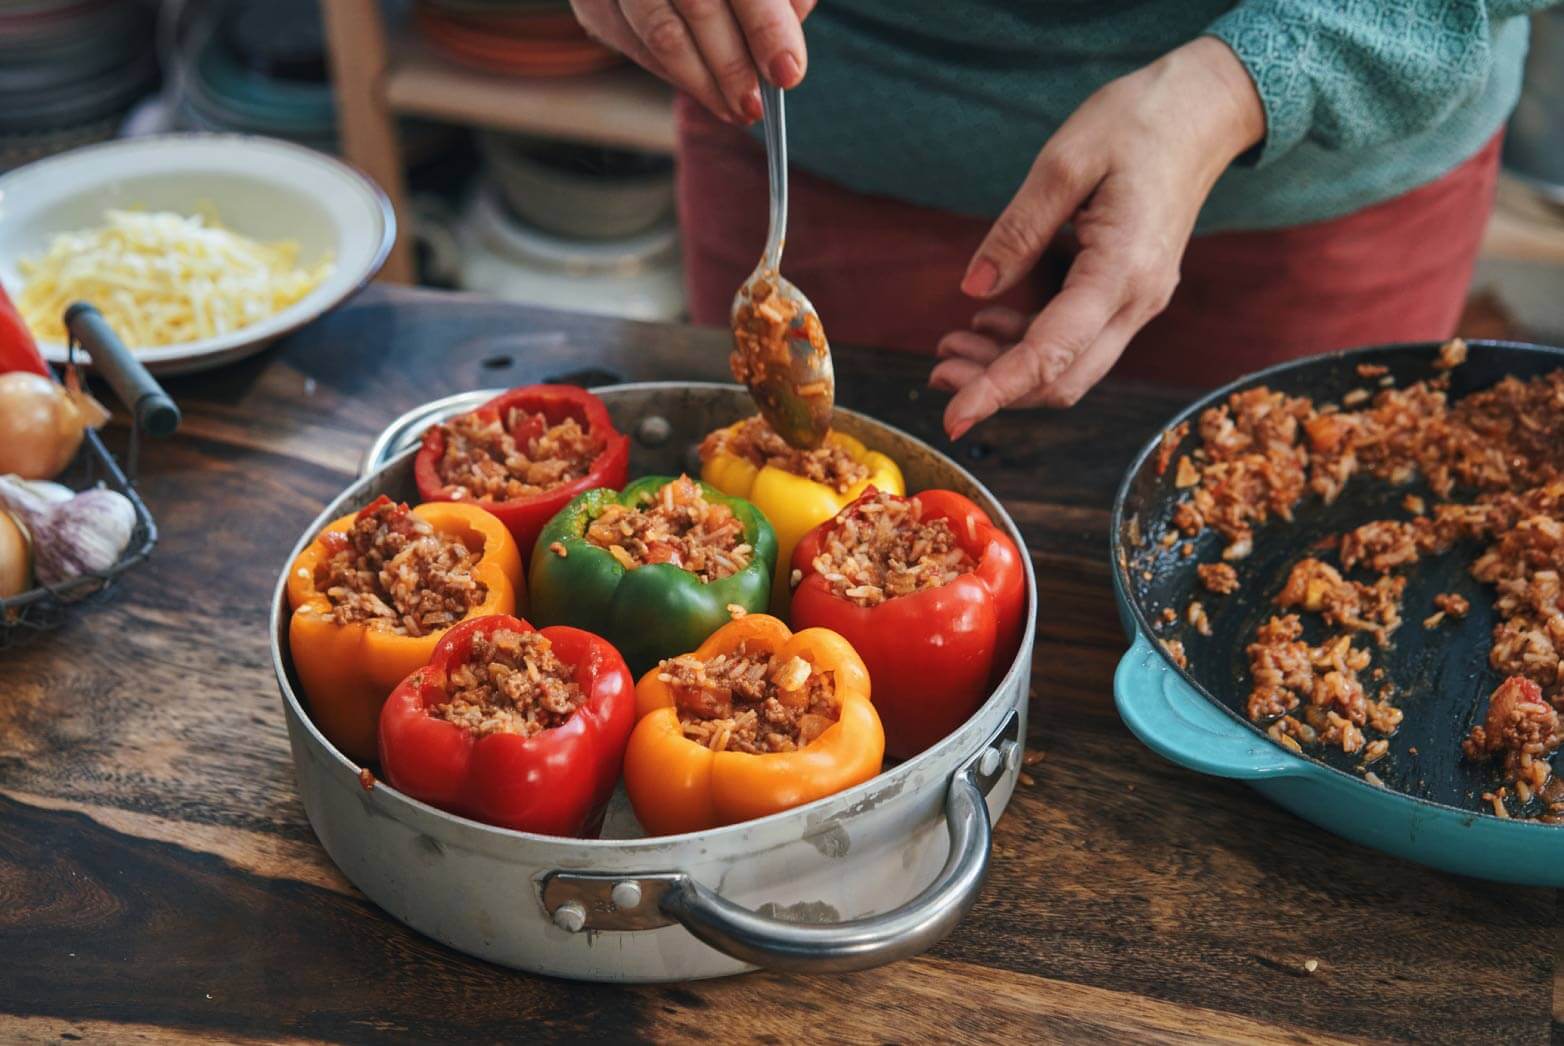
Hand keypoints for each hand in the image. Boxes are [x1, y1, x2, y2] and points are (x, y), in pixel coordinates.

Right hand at [571, 0, 814, 123]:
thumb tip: (782, 56)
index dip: (766, 27)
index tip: (788, 73)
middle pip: (698, 6)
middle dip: (732, 65)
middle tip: (755, 105)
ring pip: (660, 33)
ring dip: (703, 82)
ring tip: (735, 109)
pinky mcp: (591, 1)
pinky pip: (632, 44)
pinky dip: (673, 73)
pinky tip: (703, 89)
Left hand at [931, 36, 1264, 438]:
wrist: (1202, 111)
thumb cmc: (1137, 123)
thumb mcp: (1064, 162)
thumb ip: (1017, 230)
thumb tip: (974, 289)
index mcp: (1122, 271)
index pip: (1052, 354)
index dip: (997, 390)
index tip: (952, 416)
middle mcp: (1137, 300)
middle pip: (1064, 379)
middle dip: (997, 388)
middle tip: (937, 370)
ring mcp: (1138, 301)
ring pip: (1071, 367)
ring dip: (1009, 369)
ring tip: (951, 345)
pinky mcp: (1129, 293)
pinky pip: (1079, 340)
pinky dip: (1031, 345)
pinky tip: (989, 321)